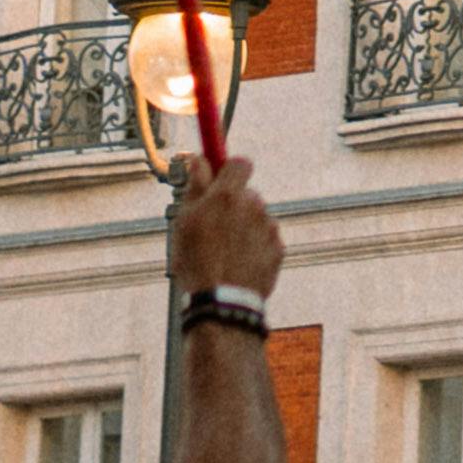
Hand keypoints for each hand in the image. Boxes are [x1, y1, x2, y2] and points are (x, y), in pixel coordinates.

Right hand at [166, 152, 283, 303]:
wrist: (221, 303)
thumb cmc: (197, 262)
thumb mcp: (185, 221)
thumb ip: (195, 185)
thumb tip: (199, 159)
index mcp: (228, 194)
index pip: (239, 163)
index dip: (229, 170)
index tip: (219, 178)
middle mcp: (253, 205)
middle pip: (247, 194)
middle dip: (233, 205)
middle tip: (214, 227)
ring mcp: (268, 227)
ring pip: (255, 218)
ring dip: (243, 228)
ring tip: (223, 254)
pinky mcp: (278, 248)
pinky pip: (265, 240)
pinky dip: (254, 247)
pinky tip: (238, 264)